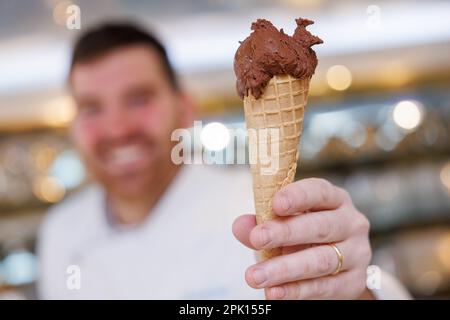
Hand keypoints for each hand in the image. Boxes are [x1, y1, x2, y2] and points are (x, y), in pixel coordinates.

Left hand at [232, 178, 371, 298]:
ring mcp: (357, 253)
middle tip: (257, 239)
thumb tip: (240, 225)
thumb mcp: (282, 225)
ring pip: (321, 260)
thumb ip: (261, 223)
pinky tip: (274, 292)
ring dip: (285, 269)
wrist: (330, 270)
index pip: (319, 192)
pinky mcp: (354, 282)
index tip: (275, 204)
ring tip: (256, 276)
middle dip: (286, 233)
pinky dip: (296, 291)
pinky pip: (325, 287)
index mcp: (333, 199)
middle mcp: (351, 222)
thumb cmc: (302, 237)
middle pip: (320, 226)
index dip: (298, 196)